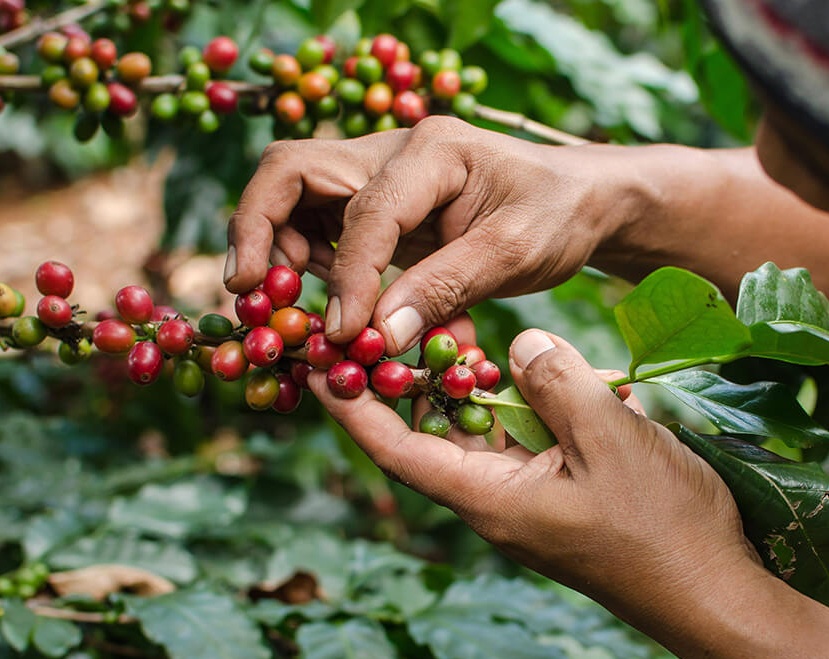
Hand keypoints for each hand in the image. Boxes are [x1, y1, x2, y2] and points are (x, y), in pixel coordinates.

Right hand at [226, 117, 640, 352]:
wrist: (580, 201)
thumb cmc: (557, 217)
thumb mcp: (514, 254)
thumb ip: (445, 290)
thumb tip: (377, 337)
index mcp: (431, 151)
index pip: (364, 210)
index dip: (348, 276)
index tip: (344, 334)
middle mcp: (391, 152)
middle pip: (291, 172)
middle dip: (258, 231)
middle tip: (249, 295)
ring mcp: (378, 176)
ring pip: (293, 199)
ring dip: (277, 252)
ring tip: (283, 309)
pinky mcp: (378, 206)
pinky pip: (320, 229)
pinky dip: (309, 267)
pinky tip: (326, 308)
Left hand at [307, 324, 762, 631]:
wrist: (717, 593)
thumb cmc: (663, 527)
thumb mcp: (609, 439)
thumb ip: (556, 382)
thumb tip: (518, 344)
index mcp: (488, 499)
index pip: (396, 449)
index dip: (352, 406)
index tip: (317, 362)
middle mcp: (496, 503)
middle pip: (431, 436)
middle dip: (409, 381)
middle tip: (390, 322)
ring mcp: (529, 503)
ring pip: (480, 435)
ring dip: (470, 387)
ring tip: (456, 331)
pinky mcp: (561, 497)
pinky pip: (523, 443)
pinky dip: (520, 405)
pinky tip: (536, 370)